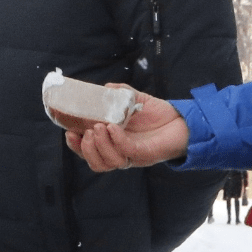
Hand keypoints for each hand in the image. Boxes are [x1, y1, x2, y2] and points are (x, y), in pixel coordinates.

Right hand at [66, 86, 188, 172]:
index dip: (76, 146)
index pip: (89, 152)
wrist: (183, 120)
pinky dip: (117, 140)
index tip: (68, 132)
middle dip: (85, 149)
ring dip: (99, 146)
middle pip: (96, 163)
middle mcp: (121, 153)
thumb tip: (103, 88)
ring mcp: (133, 156)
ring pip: (108, 163)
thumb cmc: (158, 114)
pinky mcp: (146, 154)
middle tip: (86, 132)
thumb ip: (118, 94)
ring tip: (99, 127)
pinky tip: (114, 127)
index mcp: (114, 144)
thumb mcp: (134, 100)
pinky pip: (126, 152)